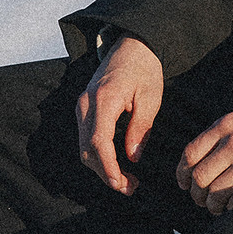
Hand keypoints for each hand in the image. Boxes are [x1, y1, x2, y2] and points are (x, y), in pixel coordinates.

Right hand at [77, 36, 163, 192]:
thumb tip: (132, 158)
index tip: (121, 184)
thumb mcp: (151, 97)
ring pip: (83, 147)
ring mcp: (82, 106)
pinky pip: (85, 138)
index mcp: (104, 100)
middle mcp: (86, 104)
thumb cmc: (144, 68)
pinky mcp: (84, 109)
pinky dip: (98, 156)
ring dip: (101, 168)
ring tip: (126, 181)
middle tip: (130, 188)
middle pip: (87, 150)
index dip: (108, 168)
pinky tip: (116, 164)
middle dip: (105, 174)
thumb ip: (140, 128)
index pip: (99, 142)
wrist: (131, 45)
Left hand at [177, 106, 232, 216]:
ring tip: (217, 207)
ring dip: (213, 205)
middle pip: (200, 177)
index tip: (185, 184)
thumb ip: (216, 139)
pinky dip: (230, 209)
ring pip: (215, 193)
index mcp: (226, 125)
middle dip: (198, 194)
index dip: (183, 174)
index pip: (191, 154)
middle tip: (202, 200)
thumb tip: (189, 171)